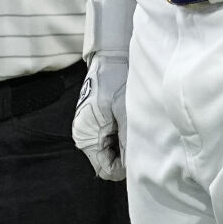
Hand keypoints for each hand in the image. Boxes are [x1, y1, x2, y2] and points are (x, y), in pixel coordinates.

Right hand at [72, 0, 133, 180]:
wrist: (110, 54)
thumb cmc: (117, 80)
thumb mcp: (126, 112)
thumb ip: (129, 142)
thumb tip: (135, 164)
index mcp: (86, 136)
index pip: (107, 169)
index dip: (125, 165)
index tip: (139, 150)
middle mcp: (83, 134)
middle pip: (108, 160)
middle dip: (124, 152)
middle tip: (137, 133)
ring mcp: (88, 126)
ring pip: (110, 149)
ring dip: (123, 141)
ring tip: (131, 122)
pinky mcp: (94, 118)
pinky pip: (109, 136)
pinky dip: (120, 132)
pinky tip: (127, 118)